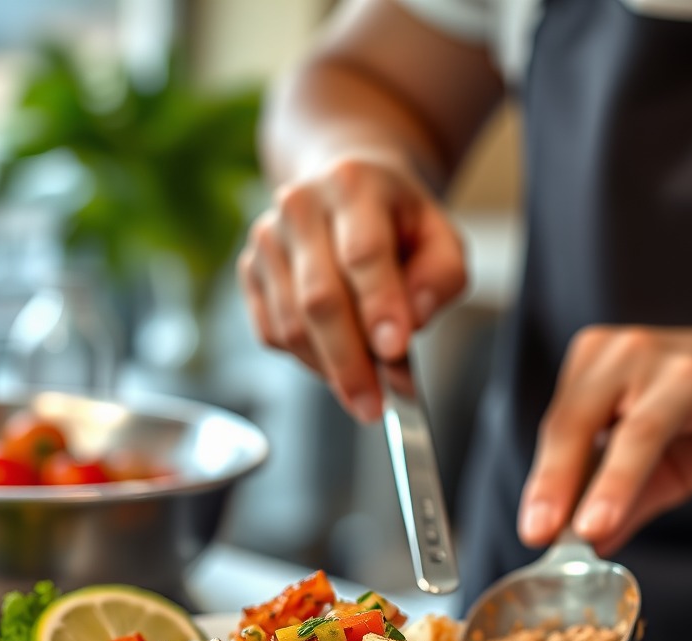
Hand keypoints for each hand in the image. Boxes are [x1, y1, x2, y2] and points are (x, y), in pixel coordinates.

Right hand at [237, 153, 466, 420]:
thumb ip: (441, 278)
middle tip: (375, 405)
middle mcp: (300, 206)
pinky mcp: (250, 272)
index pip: (364, 253)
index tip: (395, 352)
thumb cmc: (399, 224)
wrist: (346, 193)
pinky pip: (273, 335)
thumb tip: (412, 320)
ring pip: (292, 325)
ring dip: (331, 369)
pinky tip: (337, 360)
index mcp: (354, 185)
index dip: (379, 306)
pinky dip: (308, 361)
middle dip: (351, 361)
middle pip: (320, 298)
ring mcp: (267, 239)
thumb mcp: (441, 239)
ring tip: (367, 387)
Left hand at [517, 287, 691, 552]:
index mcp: (592, 371)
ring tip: (574, 536)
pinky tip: (604, 515)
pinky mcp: (691, 374)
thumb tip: (582, 547)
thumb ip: (623, 503)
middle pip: (565, 427)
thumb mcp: (660, 471)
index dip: (539, 485)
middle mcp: (612, 355)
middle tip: (534, 536)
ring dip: (587, 489)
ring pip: (606, 430)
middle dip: (548, 487)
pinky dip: (621, 477)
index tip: (530, 533)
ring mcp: (650, 357)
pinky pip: (645, 431)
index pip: (556, 433)